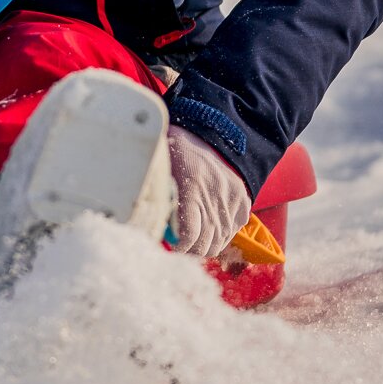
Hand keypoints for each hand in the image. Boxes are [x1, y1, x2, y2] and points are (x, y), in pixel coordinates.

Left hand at [165, 124, 250, 258]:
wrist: (216, 132)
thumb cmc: (180, 146)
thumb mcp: (162, 163)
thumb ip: (154, 188)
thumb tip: (139, 216)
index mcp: (192, 187)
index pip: (190, 235)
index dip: (180, 248)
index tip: (170, 248)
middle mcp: (215, 197)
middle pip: (205, 244)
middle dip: (190, 251)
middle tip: (178, 248)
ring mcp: (232, 201)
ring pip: (220, 241)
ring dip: (205, 246)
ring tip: (191, 242)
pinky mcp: (243, 202)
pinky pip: (232, 231)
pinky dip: (220, 235)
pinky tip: (207, 229)